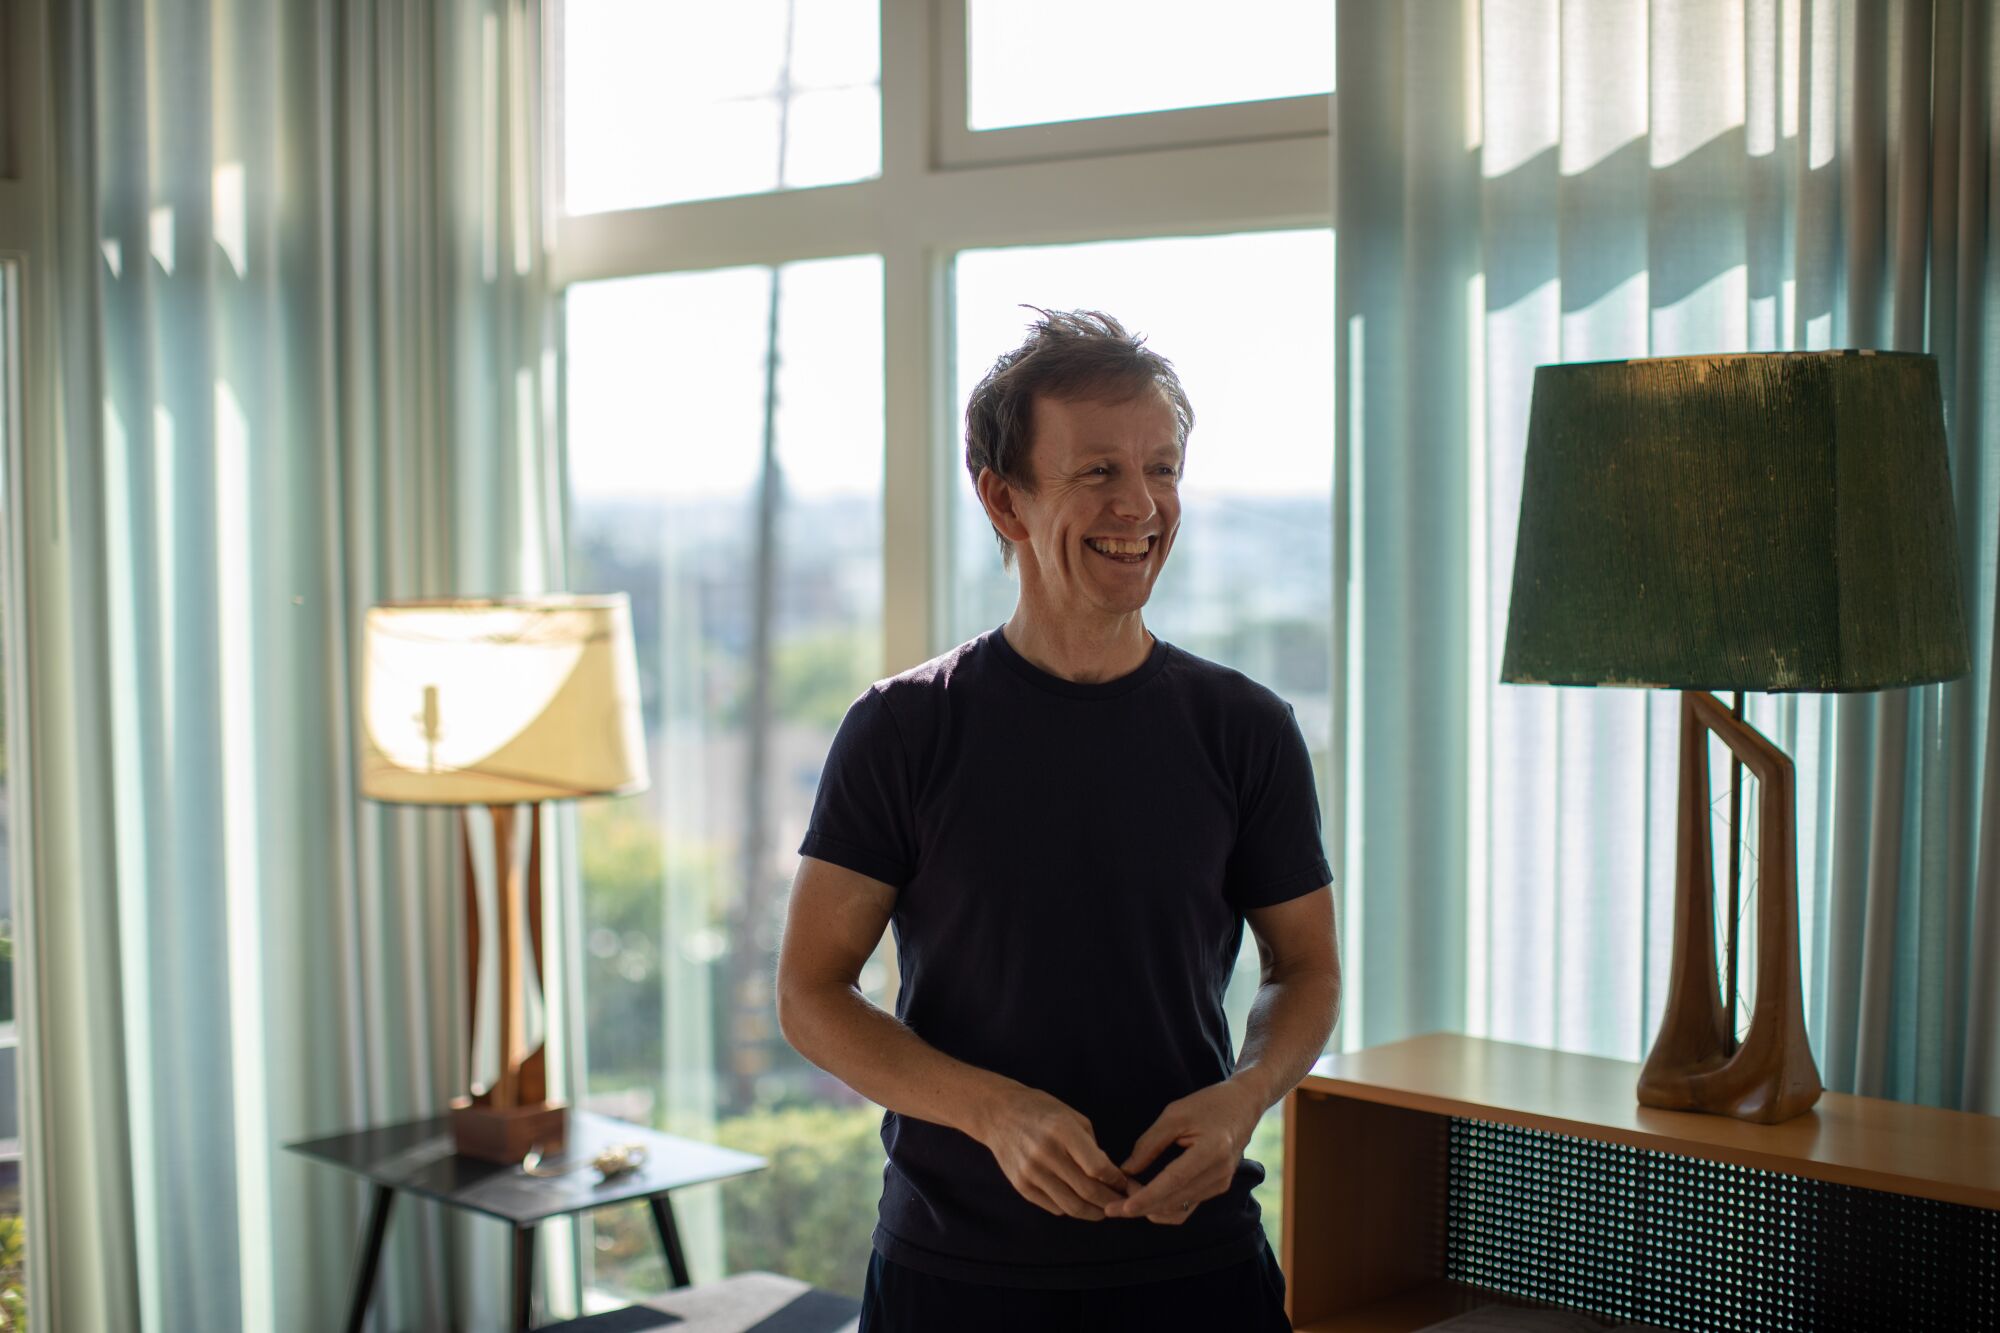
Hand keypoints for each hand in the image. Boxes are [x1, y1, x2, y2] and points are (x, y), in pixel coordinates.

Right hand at [978, 1084, 1132, 1220]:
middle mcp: (1045, 1153)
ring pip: (1071, 1207)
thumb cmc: (1043, 1111)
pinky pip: (1054, 1207)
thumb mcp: (1072, 1117)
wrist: (999, 1114)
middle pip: (1087, 1191)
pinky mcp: (1021, 1186)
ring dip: (1093, 1212)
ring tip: (1104, 1209)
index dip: (1116, 1180)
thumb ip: (1093, 1147)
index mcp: (1062, 1131)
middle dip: (1110, 1201)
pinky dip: (1071, 1208)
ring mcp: (1031, 1173)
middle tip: (1121, 1202)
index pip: (1097, 1167)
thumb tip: (1111, 1177)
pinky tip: (1080, 1202)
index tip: (1124, 1183)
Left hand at [1104, 1079, 1262, 1225]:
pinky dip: (1165, 1207)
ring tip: (1126, 1196)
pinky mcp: (1218, 1188)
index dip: (1146, 1198)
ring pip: (1180, 1209)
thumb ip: (1149, 1144)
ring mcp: (1221, 1184)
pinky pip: (1188, 1206)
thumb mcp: (1174, 1114)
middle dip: (1141, 1207)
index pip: (1173, 1182)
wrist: (1243, 1105)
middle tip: (1112, 1203)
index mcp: (1212, 1151)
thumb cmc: (1208, 1104)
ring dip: (1151, 1208)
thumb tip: (1126, 1171)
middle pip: (1175, 1200)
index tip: (1121, 1208)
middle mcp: (1220, 1174)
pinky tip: (1146, 1200)